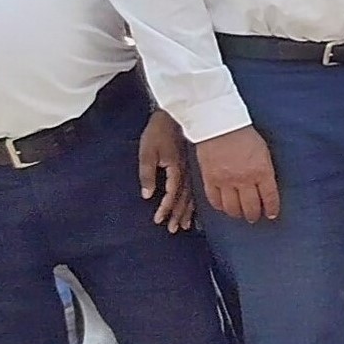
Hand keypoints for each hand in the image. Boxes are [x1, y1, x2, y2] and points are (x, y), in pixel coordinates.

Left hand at [136, 111, 191, 232]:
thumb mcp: (147, 151)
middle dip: (178, 214)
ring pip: (192, 195)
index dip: (165, 208)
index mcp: (175, 168)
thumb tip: (147, 195)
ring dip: (188, 211)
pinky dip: (196, 200)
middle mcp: (186, 172)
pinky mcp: (192, 166)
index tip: (159, 220)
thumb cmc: (158, 132)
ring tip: (186, 225)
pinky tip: (195, 207)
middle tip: (174, 229)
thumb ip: (147, 174)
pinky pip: (196, 187)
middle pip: (184, 198)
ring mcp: (191, 169)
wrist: (175, 114)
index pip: (171, 194)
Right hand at [196, 127, 280, 222]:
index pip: (269, 198)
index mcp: (262, 171)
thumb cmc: (245, 135)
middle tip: (254, 217)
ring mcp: (226, 181)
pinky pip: (214, 200)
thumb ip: (265, 170)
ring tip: (239, 214)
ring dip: (237, 214)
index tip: (272, 214)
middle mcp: (245, 180)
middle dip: (254, 215)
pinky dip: (220, 207)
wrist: (220, 125)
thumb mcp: (263, 152)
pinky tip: (224, 207)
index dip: (272, 209)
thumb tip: (266, 186)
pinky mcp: (210, 180)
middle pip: (251, 207)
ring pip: (232, 208)